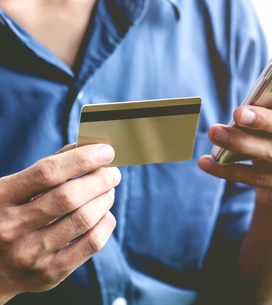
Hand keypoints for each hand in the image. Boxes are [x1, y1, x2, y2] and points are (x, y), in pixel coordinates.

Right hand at [0, 144, 119, 301]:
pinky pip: (92, 243)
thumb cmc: (7, 217)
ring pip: (84, 219)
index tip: (106, 151)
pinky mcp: (49, 273)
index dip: (81, 159)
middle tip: (113, 172)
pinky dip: (106, 222)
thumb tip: (88, 146)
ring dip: (105, 199)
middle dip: (100, 179)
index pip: (46, 173)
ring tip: (108, 191)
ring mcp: (30, 254)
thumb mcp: (13, 190)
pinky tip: (104, 214)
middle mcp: (11, 228)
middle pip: (69, 196)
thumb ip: (47, 168)